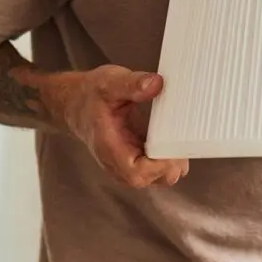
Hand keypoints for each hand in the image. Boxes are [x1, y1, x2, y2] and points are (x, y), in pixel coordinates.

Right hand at [44, 66, 189, 188]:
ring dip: (173, 161)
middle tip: (183, 139)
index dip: (159, 165)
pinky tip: (175, 140)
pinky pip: (158, 169)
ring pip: (158, 177)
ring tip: (180, 137)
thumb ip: (132, 84)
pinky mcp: (137, 162)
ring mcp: (128, 165)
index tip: (175, 148)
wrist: (78, 104)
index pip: (136, 172)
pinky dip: (169, 158)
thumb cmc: (91, 95)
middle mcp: (118, 164)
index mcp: (109, 148)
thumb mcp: (110, 82)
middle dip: (171, 163)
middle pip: (152, 179)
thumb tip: (156, 83)